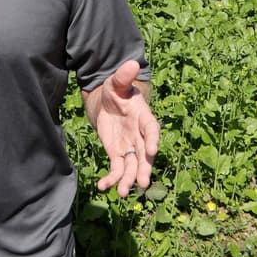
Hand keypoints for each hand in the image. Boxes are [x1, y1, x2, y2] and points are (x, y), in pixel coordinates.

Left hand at [91, 60, 159, 196]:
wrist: (108, 103)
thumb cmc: (117, 91)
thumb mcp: (117, 83)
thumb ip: (123, 77)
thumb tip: (132, 63)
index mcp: (144, 118)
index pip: (151, 130)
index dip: (153, 140)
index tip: (152, 151)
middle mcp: (140, 136)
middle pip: (144, 155)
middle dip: (144, 169)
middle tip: (143, 184)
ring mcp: (130, 147)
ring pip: (132, 166)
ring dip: (128, 180)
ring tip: (122, 193)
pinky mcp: (117, 154)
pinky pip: (116, 169)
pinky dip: (111, 178)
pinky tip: (103, 186)